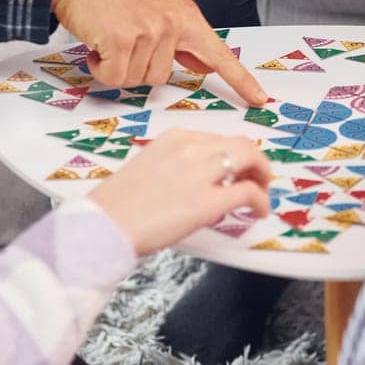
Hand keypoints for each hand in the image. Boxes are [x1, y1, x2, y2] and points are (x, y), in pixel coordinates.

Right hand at [51, 0, 268, 106]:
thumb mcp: (157, 9)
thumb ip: (180, 38)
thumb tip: (202, 64)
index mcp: (186, 16)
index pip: (219, 53)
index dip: (240, 79)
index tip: (260, 99)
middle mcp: (172, 23)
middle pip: (161, 78)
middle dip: (136, 68)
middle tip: (121, 41)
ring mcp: (149, 31)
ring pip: (137, 80)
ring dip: (116, 67)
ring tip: (108, 39)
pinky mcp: (123, 39)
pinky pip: (114, 76)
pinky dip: (100, 67)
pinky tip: (97, 44)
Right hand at [87, 130, 271, 254]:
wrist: (102, 226)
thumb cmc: (116, 206)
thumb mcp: (147, 167)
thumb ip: (175, 165)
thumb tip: (196, 180)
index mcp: (174, 137)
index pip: (217, 138)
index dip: (233, 154)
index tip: (237, 168)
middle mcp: (190, 148)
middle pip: (240, 144)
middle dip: (255, 161)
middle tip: (259, 178)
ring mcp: (200, 173)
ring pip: (250, 159)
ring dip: (262, 176)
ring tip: (262, 192)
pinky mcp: (207, 202)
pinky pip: (248, 193)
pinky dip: (261, 201)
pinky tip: (259, 211)